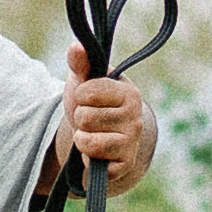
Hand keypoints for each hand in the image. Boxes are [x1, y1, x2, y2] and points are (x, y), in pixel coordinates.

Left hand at [60, 59, 157, 193]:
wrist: (101, 137)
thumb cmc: (93, 104)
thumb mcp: (83, 81)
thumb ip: (80, 63)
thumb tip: (75, 47)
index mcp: (128, 92)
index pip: (87, 92)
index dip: (80, 96)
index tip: (89, 99)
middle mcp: (136, 117)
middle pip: (84, 117)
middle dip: (80, 120)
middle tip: (92, 121)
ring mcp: (132, 142)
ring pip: (87, 140)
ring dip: (82, 138)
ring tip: (93, 134)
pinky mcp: (125, 164)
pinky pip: (93, 160)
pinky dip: (87, 157)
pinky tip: (97, 153)